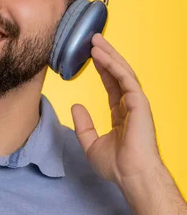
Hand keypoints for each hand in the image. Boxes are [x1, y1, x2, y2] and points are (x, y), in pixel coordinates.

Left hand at [71, 34, 162, 186]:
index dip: (102, 69)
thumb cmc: (116, 165)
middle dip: (106, 55)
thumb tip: (76, 106)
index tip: (91, 56)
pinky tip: (102, 55)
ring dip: (109, 55)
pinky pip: (125, 79)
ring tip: (95, 40)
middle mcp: (129, 105)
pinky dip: (113, 65)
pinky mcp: (139, 103)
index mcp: (121, 113)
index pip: (111, 84)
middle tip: (93, 39)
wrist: (130, 175)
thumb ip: (83, 124)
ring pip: (122, 72)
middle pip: (117, 73)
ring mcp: (136, 103)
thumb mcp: (90, 142)